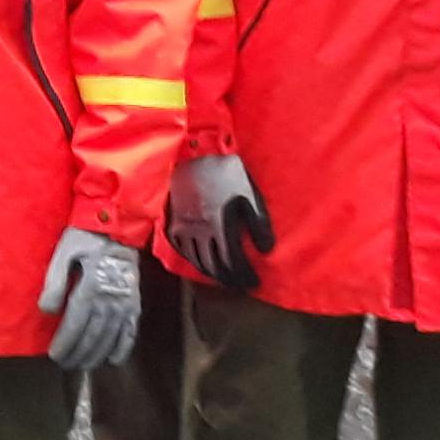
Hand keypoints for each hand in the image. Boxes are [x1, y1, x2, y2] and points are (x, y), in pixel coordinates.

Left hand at [36, 229, 140, 372]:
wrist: (119, 226)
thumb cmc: (86, 238)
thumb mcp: (63, 253)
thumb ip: (55, 282)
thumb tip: (47, 311)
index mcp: (91, 288)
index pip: (75, 324)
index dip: (66, 343)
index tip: (55, 356)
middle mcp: (110, 300)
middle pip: (92, 335)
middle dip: (78, 353)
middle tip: (65, 364)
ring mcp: (125, 303)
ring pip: (110, 337)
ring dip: (96, 354)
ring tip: (83, 365)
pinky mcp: (135, 303)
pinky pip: (131, 331)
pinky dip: (123, 348)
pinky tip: (113, 360)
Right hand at [166, 154, 272, 291]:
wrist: (196, 155)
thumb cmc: (228, 173)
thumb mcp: (250, 195)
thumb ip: (259, 224)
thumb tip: (266, 250)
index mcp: (220, 225)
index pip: (233, 261)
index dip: (244, 275)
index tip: (253, 282)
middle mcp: (199, 231)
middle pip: (214, 265)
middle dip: (229, 279)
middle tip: (240, 284)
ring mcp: (183, 227)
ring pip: (196, 259)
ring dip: (212, 272)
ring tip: (224, 278)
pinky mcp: (174, 221)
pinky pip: (181, 248)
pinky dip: (192, 260)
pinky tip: (201, 263)